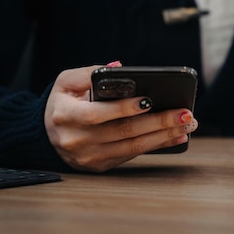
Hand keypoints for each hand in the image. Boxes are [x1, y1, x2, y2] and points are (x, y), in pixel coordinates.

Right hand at [44, 65, 197, 171]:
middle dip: (158, 122)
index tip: (150, 100)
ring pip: (132, 147)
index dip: (124, 108)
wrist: (46, 134)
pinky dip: (157, 146)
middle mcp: (76, 140)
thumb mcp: (66, 82)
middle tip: (185, 113)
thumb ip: (90, 72)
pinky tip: (176, 137)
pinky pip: (133, 155)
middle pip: (123, 132)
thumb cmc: (63, 102)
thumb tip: (120, 67)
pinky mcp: (100, 166)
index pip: (97, 114)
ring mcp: (88, 157)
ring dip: (164, 136)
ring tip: (187, 125)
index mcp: (66, 115)